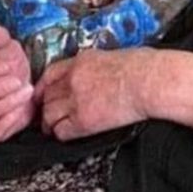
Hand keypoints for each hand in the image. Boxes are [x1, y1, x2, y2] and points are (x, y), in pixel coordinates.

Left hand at [35, 48, 192, 140]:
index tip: (42, 95)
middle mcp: (73, 79)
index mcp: (81, 61)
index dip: (42, 87)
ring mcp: (77, 100)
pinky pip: (62, 131)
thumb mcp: (112, 57)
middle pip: (47, 95)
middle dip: (46, 106)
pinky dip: (61, 134)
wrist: (150, 81)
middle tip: (48, 115)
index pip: (49, 74)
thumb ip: (94, 66)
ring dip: (51, 123)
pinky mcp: (84, 120)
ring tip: (53, 128)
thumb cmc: (143, 67)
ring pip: (49, 114)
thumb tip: (92, 75)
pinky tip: (67, 134)